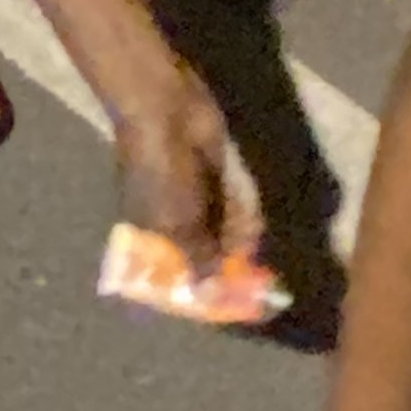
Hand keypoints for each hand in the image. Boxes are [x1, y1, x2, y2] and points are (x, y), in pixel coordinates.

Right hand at [111, 70, 243, 272]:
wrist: (166, 113)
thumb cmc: (160, 173)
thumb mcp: (178, 223)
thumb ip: (198, 255)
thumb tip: (207, 287)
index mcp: (154, 232)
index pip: (179, 265)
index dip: (202, 281)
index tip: (228, 298)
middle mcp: (175, 216)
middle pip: (205, 247)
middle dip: (227, 261)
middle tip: (254, 278)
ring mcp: (198, 194)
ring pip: (224, 225)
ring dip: (240, 238)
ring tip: (255, 249)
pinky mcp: (218, 172)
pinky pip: (235, 199)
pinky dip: (246, 213)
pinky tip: (256, 224)